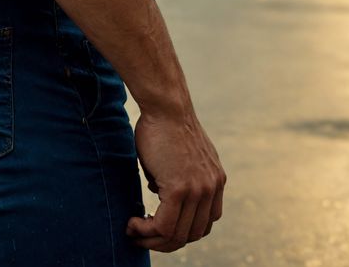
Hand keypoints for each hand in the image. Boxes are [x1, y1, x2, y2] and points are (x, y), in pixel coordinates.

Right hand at [125, 106, 225, 252]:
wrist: (165, 105)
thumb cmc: (164, 126)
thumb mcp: (180, 157)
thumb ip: (179, 179)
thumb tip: (160, 194)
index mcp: (215, 181)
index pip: (205, 222)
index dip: (181, 231)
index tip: (158, 229)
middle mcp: (212, 187)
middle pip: (193, 234)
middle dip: (166, 242)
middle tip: (142, 236)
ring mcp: (198, 189)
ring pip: (177, 234)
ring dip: (153, 240)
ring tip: (134, 232)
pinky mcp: (180, 188)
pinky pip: (164, 226)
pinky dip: (146, 231)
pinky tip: (132, 224)